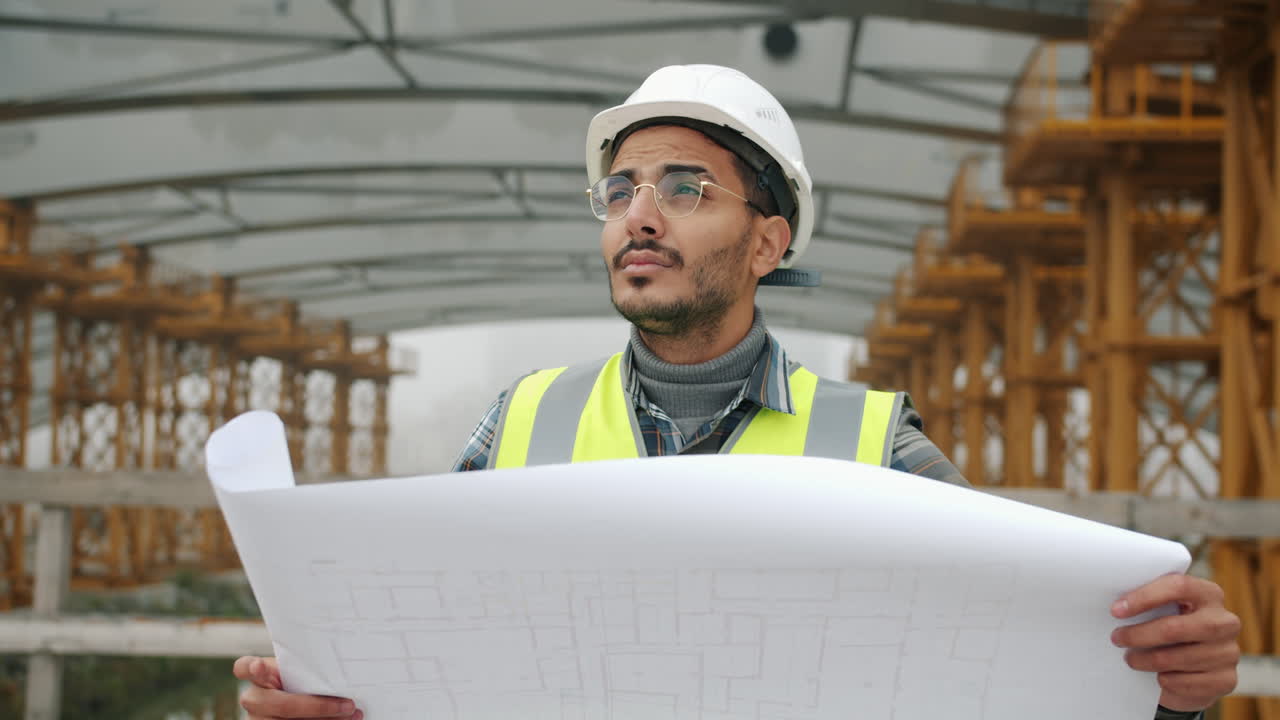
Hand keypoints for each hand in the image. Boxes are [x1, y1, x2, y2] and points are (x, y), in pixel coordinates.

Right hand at [233, 656, 362, 719]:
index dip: (251, 668)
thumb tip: (338, 673)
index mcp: (257, 675)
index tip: (258, 666)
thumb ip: (305, 670)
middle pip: (282, 705)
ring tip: (351, 715)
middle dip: (317, 706)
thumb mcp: (297, 672)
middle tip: (347, 705)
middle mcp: (254, 699)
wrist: (293, 699)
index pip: (244, 667)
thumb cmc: (299, 680)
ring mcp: (259, 719)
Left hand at [1111, 574, 1240, 711]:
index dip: (1144, 597)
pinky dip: (1166, 680)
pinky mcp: (1226, 679)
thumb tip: (1115, 606)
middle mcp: (1225, 621)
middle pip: (1175, 627)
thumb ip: (1150, 602)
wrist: (1195, 668)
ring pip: (1177, 658)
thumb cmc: (1172, 629)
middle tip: (1117, 638)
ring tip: (1130, 659)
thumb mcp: (1165, 610)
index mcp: (1208, 594)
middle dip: (1139, 635)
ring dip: (1146, 660)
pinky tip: (1157, 676)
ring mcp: (1229, 651)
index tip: (1116, 610)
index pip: (1178, 586)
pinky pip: (1187, 682)